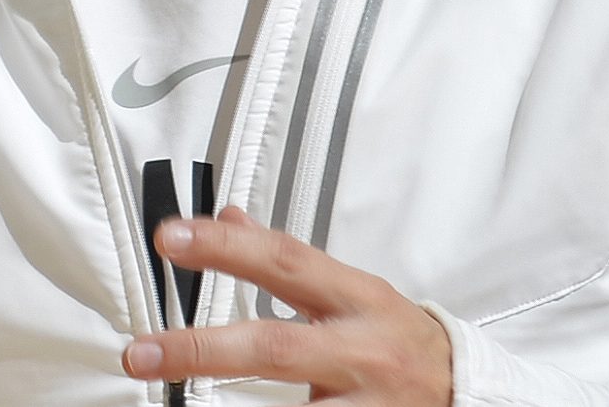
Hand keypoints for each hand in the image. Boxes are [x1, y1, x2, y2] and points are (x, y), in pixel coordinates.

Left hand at [124, 207, 451, 404]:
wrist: (466, 391)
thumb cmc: (399, 339)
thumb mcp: (349, 290)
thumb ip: (286, 263)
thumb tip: (228, 219)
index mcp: (354, 298)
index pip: (283, 261)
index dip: (226, 248)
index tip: (171, 239)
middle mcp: (359, 349)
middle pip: (276, 347)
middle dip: (203, 349)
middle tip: (142, 353)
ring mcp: (364, 401)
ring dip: (230, 405)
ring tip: (173, 398)